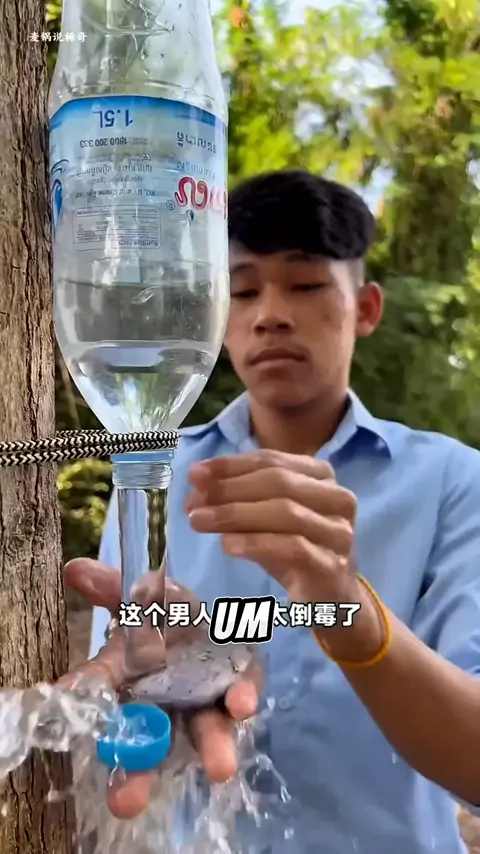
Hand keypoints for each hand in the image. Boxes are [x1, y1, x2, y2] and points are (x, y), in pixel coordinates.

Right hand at [61, 559, 259, 818]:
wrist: (211, 616)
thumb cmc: (167, 614)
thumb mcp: (141, 598)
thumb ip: (113, 588)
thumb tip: (76, 568)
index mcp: (130, 680)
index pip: (101, 693)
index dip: (83, 704)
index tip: (64, 710)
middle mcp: (164, 702)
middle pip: (147, 744)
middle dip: (137, 775)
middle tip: (126, 801)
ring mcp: (204, 701)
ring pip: (203, 732)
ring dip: (211, 749)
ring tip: (219, 768)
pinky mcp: (240, 686)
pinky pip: (240, 696)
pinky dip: (242, 699)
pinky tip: (243, 704)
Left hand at [186, 450, 357, 602]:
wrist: (330, 597)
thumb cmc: (295, 548)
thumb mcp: (265, 517)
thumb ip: (238, 497)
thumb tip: (197, 484)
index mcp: (320, 475)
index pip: (271, 461)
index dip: (230, 466)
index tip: (195, 475)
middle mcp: (337, 498)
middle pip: (278, 483)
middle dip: (230, 490)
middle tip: (192, 502)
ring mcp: (339, 532)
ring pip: (286, 512)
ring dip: (236, 515)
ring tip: (200, 521)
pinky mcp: (333, 565)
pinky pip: (292, 547)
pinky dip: (256, 543)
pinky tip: (227, 545)